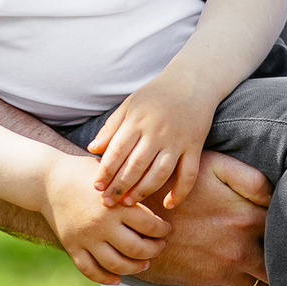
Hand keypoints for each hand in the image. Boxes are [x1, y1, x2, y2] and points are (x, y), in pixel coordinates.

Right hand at [44, 156, 170, 282]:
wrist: (48, 180)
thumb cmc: (85, 173)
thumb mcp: (112, 175)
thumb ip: (132, 187)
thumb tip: (159, 193)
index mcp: (115, 204)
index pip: (150, 225)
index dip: (162, 230)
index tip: (166, 229)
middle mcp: (102, 224)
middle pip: (136, 249)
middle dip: (153, 251)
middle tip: (159, 247)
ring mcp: (86, 238)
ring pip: (116, 264)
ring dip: (134, 268)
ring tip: (144, 264)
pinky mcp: (72, 247)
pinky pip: (90, 270)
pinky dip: (105, 278)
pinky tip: (117, 279)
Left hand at [88, 78, 211, 210]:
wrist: (193, 81)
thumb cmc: (157, 94)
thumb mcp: (130, 104)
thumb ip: (111, 127)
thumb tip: (92, 150)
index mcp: (138, 120)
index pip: (117, 152)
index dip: (105, 172)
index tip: (96, 187)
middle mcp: (157, 132)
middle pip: (135, 166)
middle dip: (119, 187)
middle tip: (108, 202)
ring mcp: (177, 141)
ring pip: (160, 173)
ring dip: (143, 191)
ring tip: (130, 203)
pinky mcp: (195, 146)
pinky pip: (189, 173)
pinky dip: (181, 191)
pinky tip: (170, 204)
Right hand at [136, 150, 273, 285]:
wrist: (135, 221)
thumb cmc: (178, 187)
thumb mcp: (215, 168)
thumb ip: (252, 180)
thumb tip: (279, 194)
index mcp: (249, 216)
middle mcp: (242, 246)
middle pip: (285, 260)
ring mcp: (227, 267)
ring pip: (267, 280)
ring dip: (277, 272)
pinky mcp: (211, 280)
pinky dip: (254, 282)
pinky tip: (258, 271)